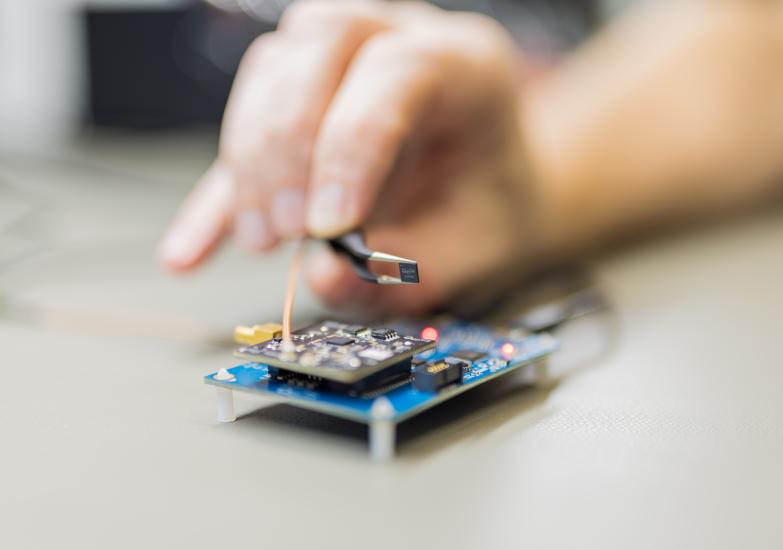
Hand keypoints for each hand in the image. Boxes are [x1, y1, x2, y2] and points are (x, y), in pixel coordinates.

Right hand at [159, 0, 553, 314]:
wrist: (492, 193)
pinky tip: (192, 252)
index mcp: (465, 64)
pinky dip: (219, 194)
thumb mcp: (474, 249)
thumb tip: (327, 281)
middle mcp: (399, 38)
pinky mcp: (301, 101)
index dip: (351, 145)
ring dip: (251, 157)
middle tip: (285, 232)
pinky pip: (245, 131)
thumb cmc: (490, 209)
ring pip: (274, 68)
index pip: (397, 72)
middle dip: (288, 144)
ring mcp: (345, 57)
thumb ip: (413, 269)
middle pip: (320, 45)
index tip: (329, 226)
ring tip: (260, 239)